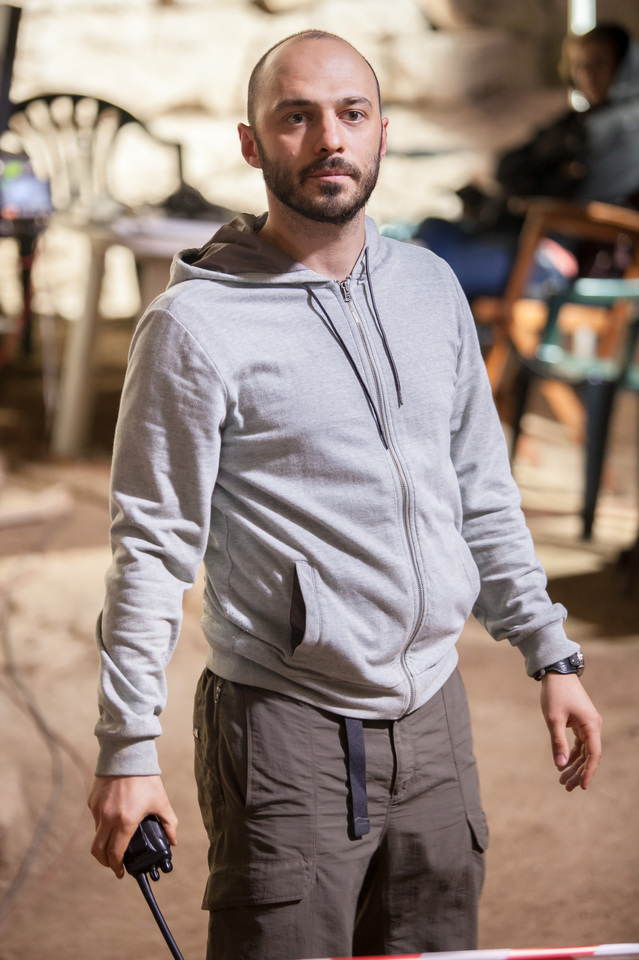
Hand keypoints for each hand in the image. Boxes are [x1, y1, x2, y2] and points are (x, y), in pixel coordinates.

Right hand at [88, 774, 177, 877]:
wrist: (127, 754)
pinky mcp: (92, 801)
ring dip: (104, 842)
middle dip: (105, 862)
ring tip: (117, 838)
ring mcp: (97, 809)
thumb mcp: (161, 801)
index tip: (120, 872)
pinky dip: (102, 825)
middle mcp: (107, 818)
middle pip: (98, 851)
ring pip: (96, 834)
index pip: (115, 854)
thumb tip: (173, 841)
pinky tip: (114, 818)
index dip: (116, 867)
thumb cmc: (146, 778)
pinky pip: (95, 819)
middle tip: (114, 863)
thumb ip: (169, 823)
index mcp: (125, 821)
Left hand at [540, 673, 601, 790]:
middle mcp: (593, 726)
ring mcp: (587, 724)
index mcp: (591, 725)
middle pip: (589, 756)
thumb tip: (560, 765)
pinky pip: (579, 743)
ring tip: (562, 780)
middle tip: (565, 787)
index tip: (582, 786)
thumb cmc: (555, 694)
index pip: (594, 754)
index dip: (589, 772)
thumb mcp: (553, 719)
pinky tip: (563, 763)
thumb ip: (557, 742)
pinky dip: (571, 753)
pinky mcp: (580, 722)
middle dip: (578, 772)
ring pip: (584, 751)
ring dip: (574, 765)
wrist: (556, 673)